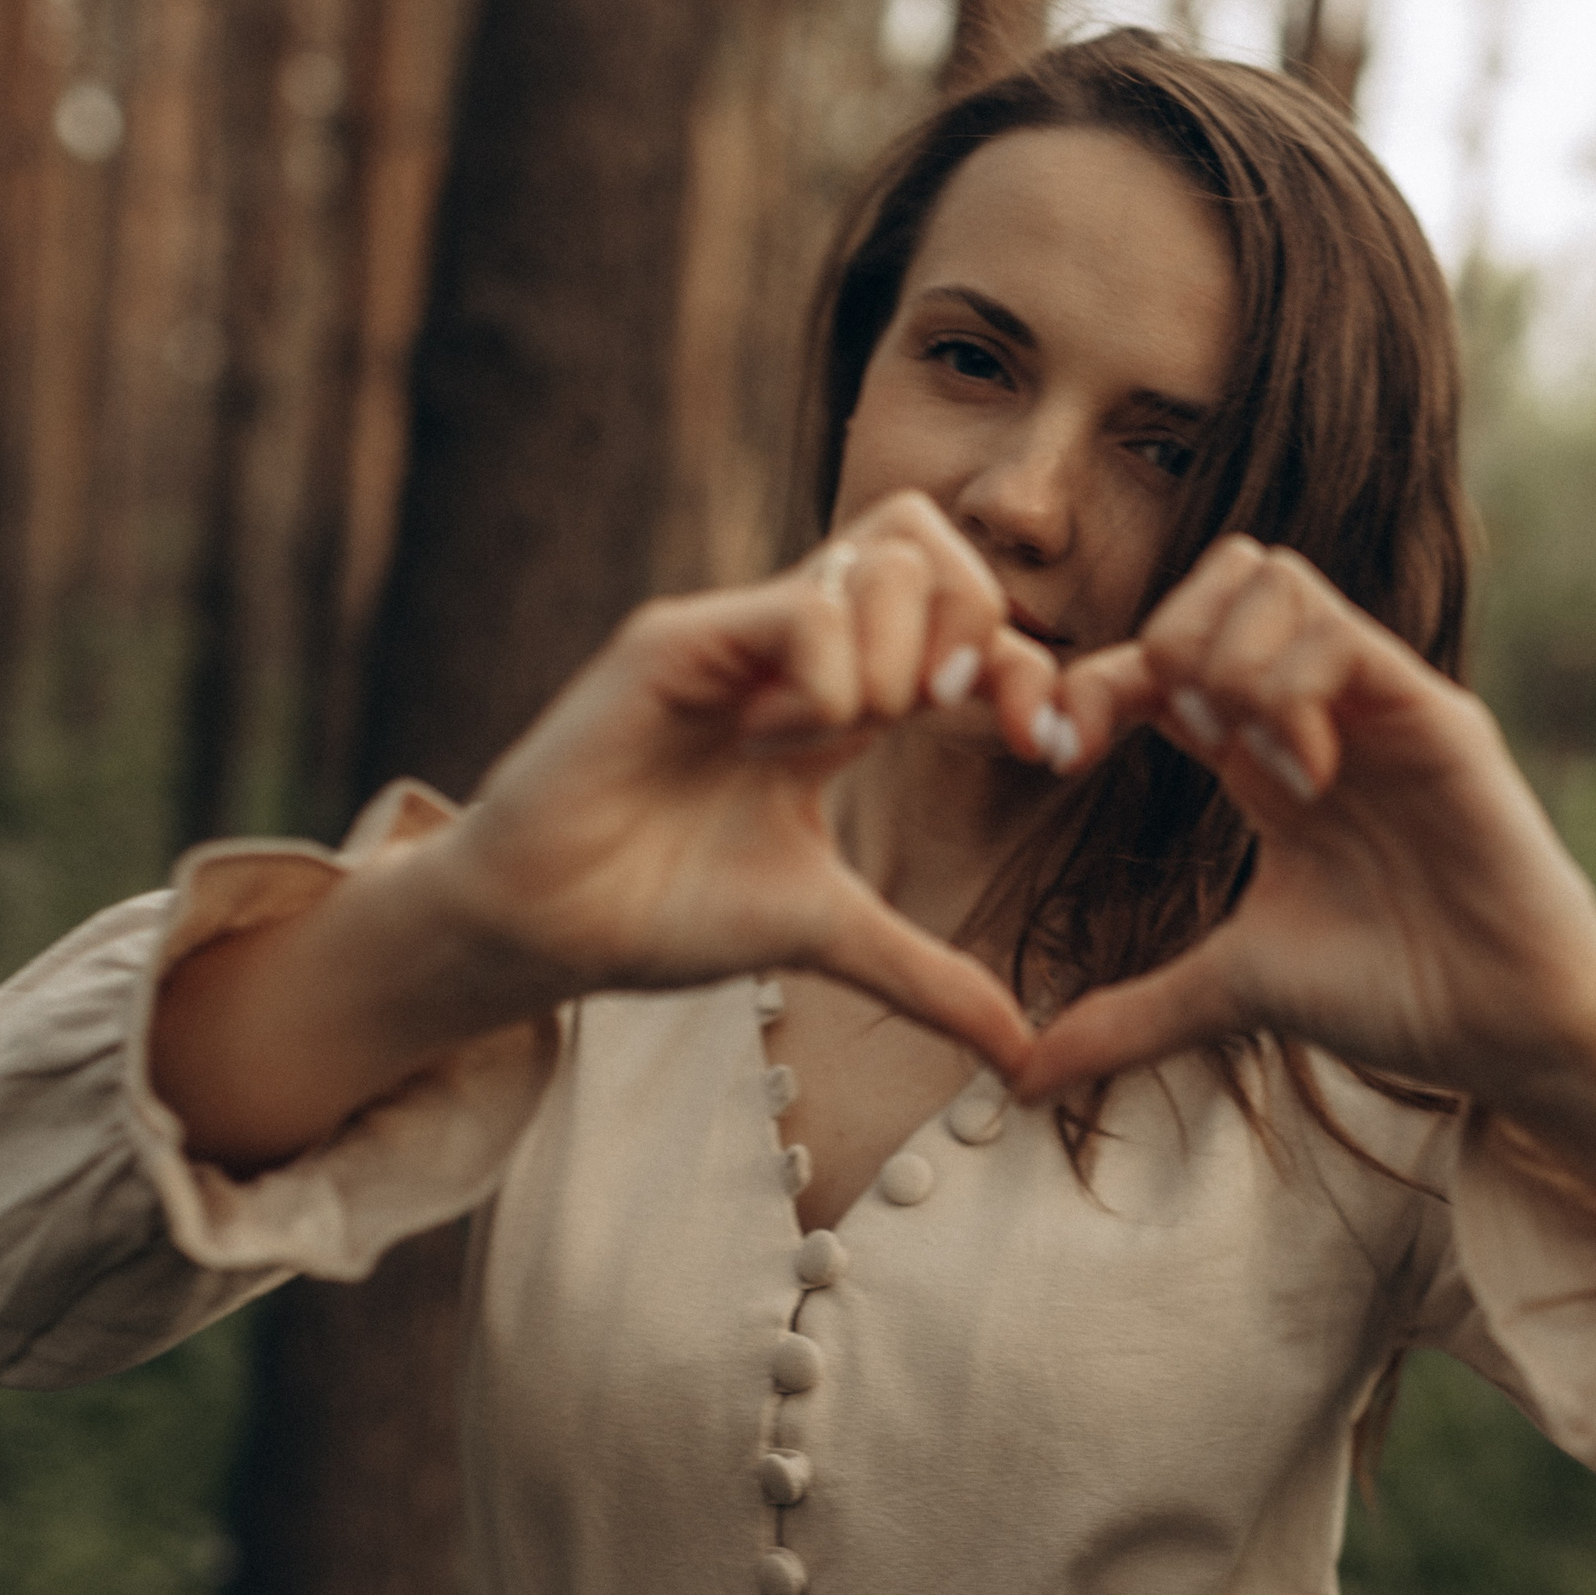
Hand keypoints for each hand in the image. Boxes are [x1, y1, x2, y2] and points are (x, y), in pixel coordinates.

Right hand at [425, 489, 1057, 1072]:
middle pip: (929, 539)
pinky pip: (805, 610)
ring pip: (887, 555)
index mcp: (841, 692)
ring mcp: (737, 632)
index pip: (963, 611)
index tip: (1046, 749)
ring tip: (832, 743)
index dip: (1026, 664)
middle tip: (953, 714)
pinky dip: (827, 682)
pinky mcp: (677, 638)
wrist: (549, 931)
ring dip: (899, 660)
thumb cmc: (666, 911)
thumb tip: (1023, 1055)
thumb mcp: (830, 936)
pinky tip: (768, 747)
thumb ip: (928, 977)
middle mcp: (794, 644)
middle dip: (980, 626)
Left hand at [1012, 536, 1595, 1111]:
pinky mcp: (1435, 714)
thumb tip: (1023, 1081)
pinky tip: (1305, 777)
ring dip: (1230, 660)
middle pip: (1222, 575)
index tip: (1057, 754)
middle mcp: (1318, 709)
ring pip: (1275, 578)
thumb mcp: (1230, 993)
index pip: (1162, 656)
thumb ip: (1128, 1017)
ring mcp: (1378, 702)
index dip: (1093, 680)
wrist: (1506, 1030)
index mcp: (1263, 755)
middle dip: (1161, 639)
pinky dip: (1294, 689)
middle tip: (1174, 737)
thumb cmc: (1393, 998)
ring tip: (1253, 764)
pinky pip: (1340, 632)